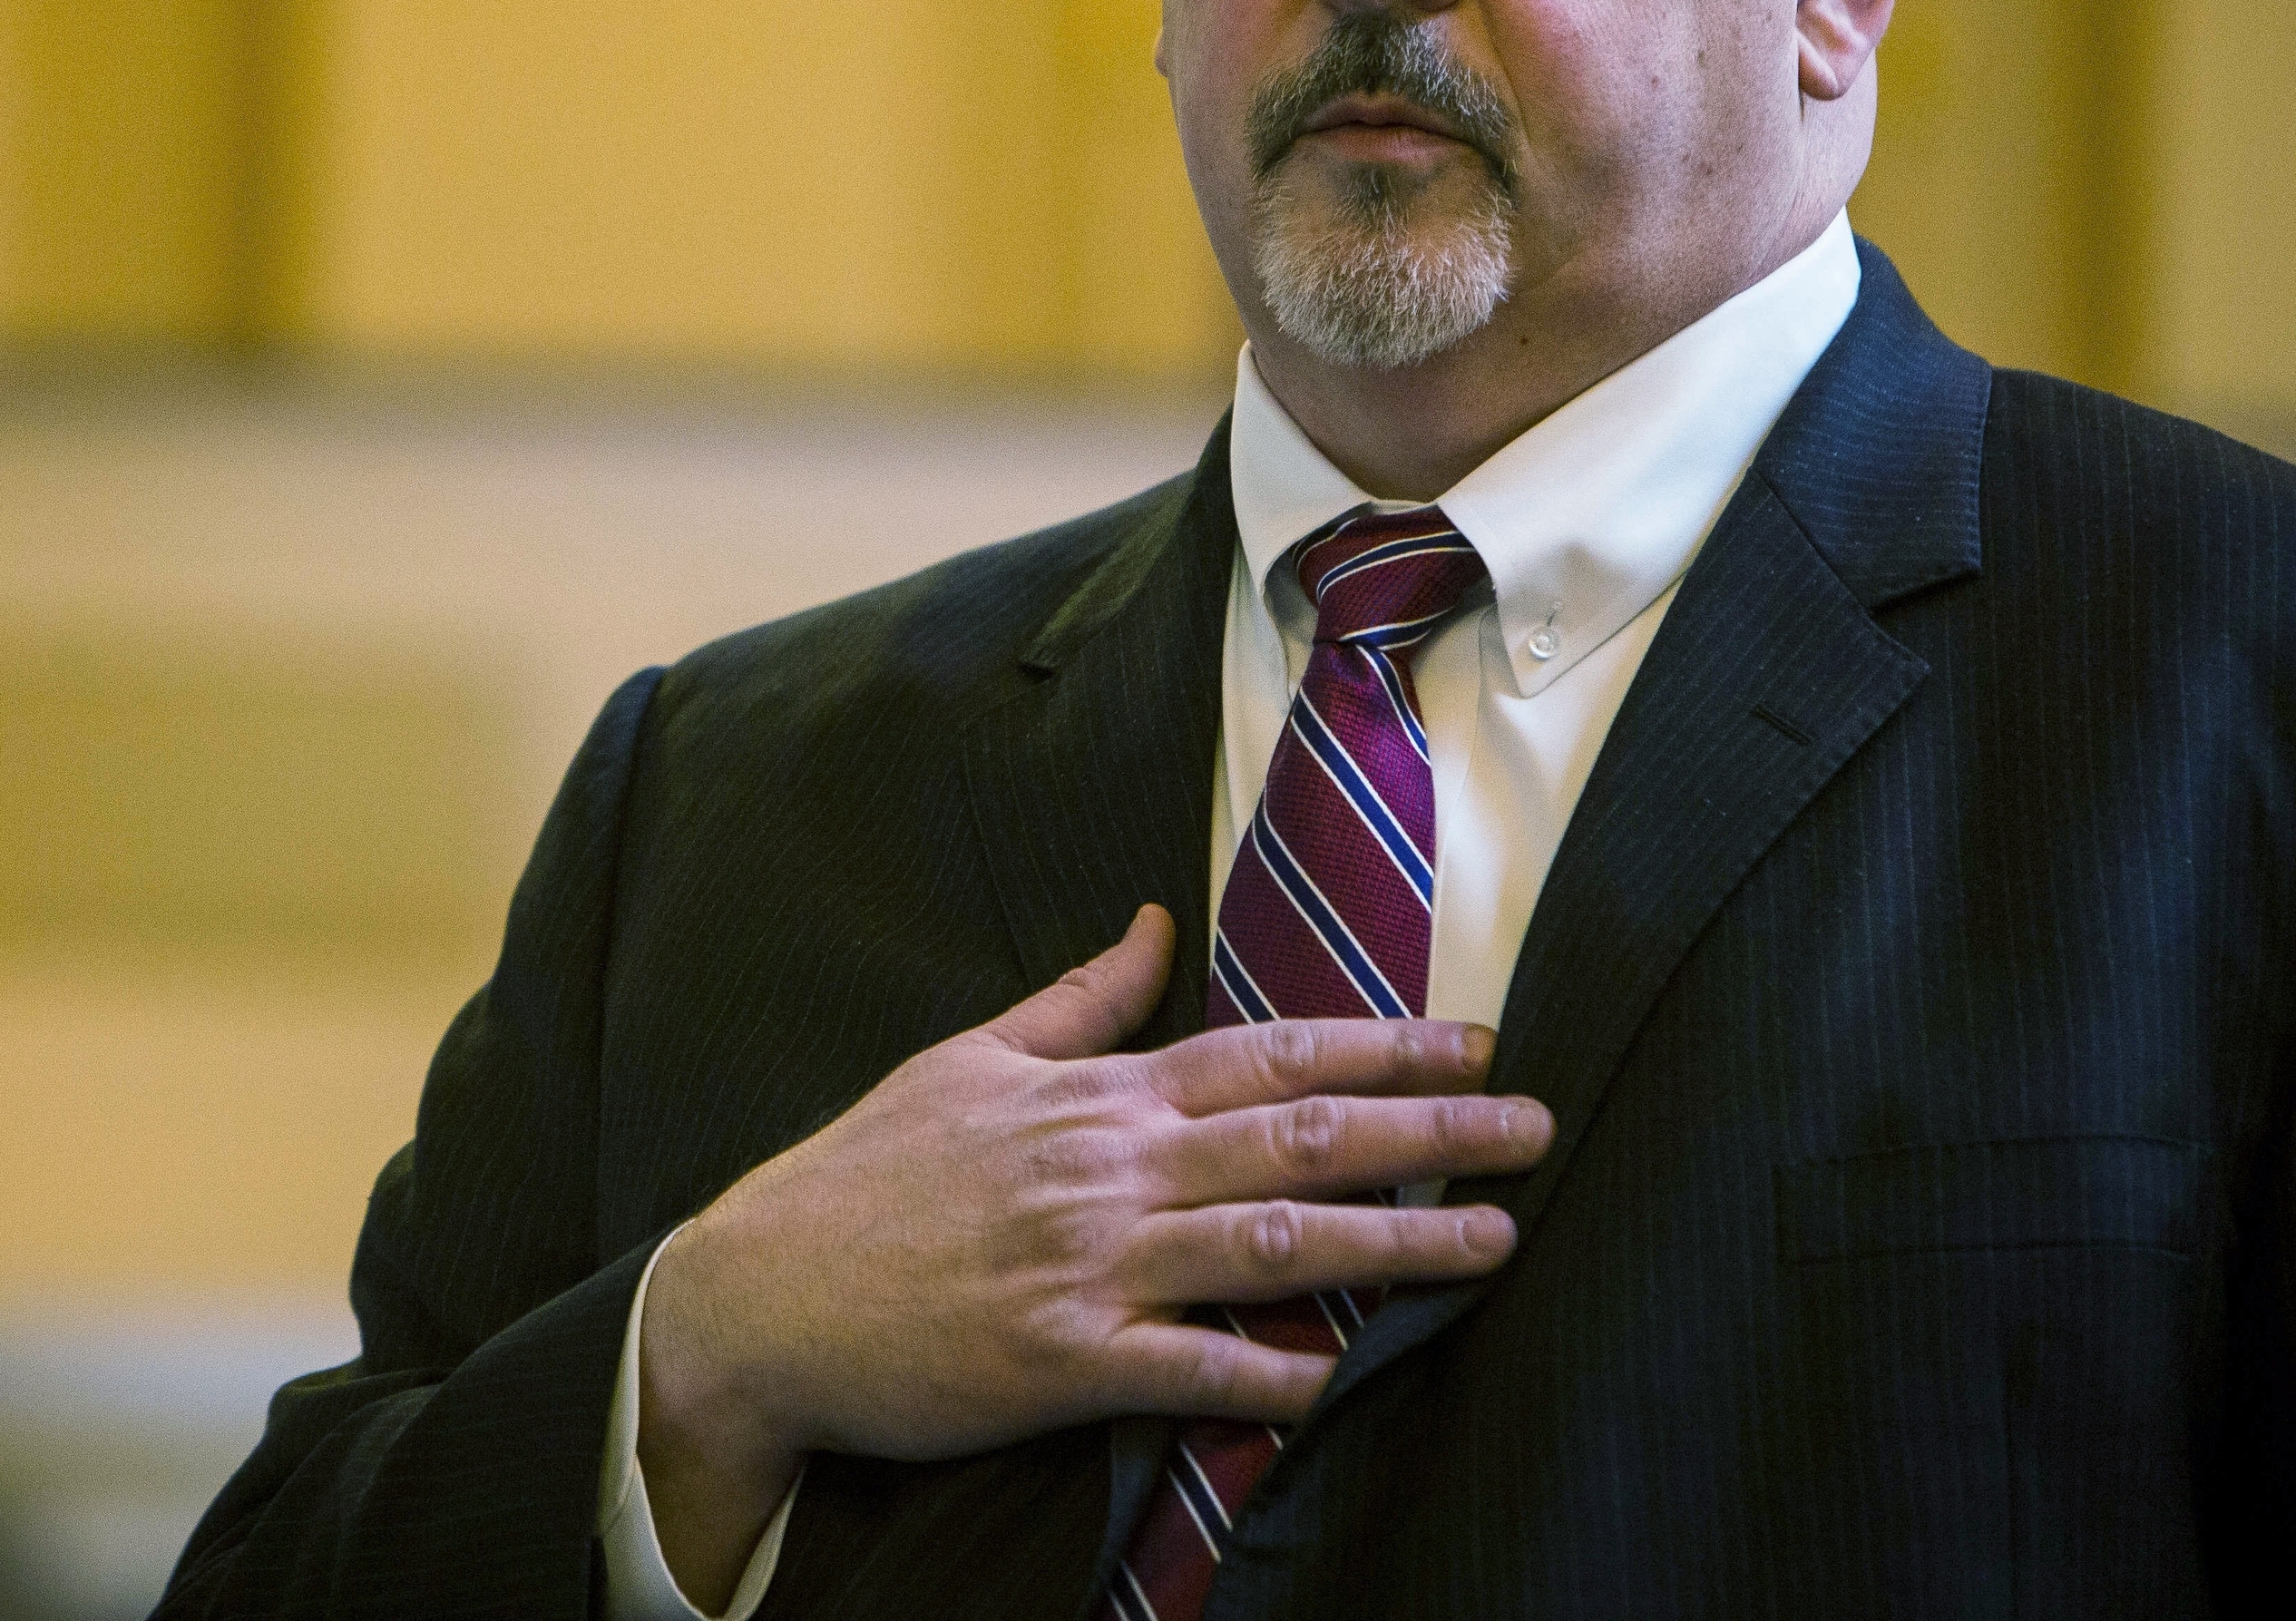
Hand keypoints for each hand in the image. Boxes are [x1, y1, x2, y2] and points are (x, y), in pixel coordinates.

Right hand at [633, 904, 1551, 1602]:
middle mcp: (1110, 1169)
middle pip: (1299, 1138)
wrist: (760, 1295)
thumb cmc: (865, 1174)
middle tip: (1536, 1130)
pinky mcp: (1059, 1360)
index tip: (1476, 1042)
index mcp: (1096, 1095)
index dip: (1382, 1043)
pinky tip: (1341, 1377)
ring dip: (1393, 1243)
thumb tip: (1154, 918)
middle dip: (1430, 1131)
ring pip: (1270, 1244)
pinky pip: (1184, 1367)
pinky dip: (1266, 1373)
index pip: (1267, 1052)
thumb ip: (1077, 998)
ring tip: (1492, 1241)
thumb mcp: (967, 1056)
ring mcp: (1089, 1265)